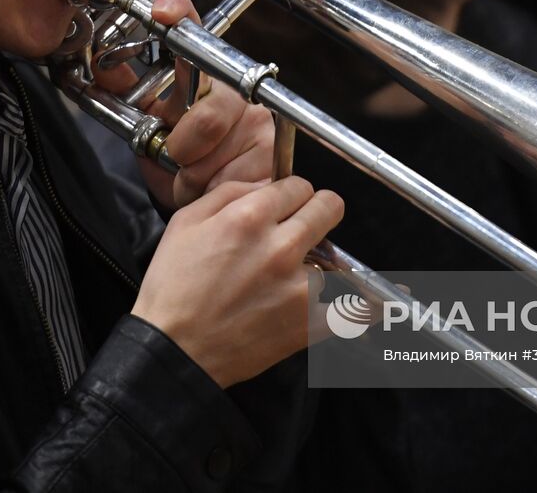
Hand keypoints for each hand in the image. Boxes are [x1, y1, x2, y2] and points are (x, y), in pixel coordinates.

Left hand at [90, 0, 275, 210]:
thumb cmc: (179, 157)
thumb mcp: (144, 123)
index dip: (180, 14)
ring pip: (212, 155)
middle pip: (207, 116)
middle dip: (181, 148)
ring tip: (194, 175)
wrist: (206, 198)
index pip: (193, 30)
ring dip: (192, 175)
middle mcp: (237, 88)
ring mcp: (259, 119)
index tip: (162, 12)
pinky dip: (207, 190)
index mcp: (202, 72)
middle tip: (176, 156)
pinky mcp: (272, 152)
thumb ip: (120, 92)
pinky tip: (213, 185)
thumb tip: (99, 64)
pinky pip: (228, 177)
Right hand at [131, 175, 344, 386]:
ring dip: (316, 264)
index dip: (291, 194)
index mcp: (249, 218)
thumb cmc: (174, 289)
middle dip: (316, 213)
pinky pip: (350, 310)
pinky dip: (354, 310)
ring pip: (332, 257)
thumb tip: (266, 186)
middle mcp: (280, 248)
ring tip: (290, 280)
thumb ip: (230, 192)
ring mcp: (300, 288)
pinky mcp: (309, 324)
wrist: (175, 350)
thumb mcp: (185, 221)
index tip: (286, 205)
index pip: (299, 185)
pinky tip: (362, 308)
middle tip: (303, 227)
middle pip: (329, 208)